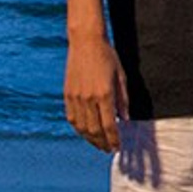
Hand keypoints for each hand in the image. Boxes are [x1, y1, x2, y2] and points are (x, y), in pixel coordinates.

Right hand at [64, 34, 128, 151]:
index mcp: (104, 94)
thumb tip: (125, 119)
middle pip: (94, 130)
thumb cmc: (107, 56)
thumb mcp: (121, 76)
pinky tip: (85, 132)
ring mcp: (76, 97)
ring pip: (81, 127)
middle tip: (108, 149)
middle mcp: (88, 98)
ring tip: (98, 144)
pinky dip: (79, 129)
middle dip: (102, 143)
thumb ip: (123, 100)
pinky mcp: (68, 94)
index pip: (109, 126)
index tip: (117, 147)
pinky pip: (72, 118)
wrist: (86, 41)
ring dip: (90, 139)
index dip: (114, 139)